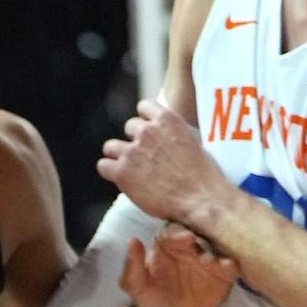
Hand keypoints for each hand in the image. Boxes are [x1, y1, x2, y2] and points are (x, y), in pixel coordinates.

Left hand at [99, 100, 231, 229]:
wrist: (200, 199)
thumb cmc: (203, 176)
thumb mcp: (192, 142)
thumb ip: (172, 135)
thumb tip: (162, 139)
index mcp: (168, 120)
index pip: (144, 106)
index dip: (145, 120)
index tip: (149, 131)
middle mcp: (147, 131)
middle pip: (129, 127)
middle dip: (136, 140)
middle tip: (145, 157)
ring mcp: (132, 151)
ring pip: (111, 146)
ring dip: (119, 156)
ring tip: (132, 170)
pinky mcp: (121, 171)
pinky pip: (103, 166)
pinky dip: (110, 172)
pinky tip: (123, 180)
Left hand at [122, 222, 239, 306]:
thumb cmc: (153, 297)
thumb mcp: (137, 286)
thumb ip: (132, 266)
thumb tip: (132, 241)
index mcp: (169, 242)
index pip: (174, 232)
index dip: (179, 234)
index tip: (186, 238)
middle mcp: (192, 246)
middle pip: (200, 234)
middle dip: (202, 238)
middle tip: (202, 247)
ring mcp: (210, 258)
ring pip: (217, 248)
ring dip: (215, 252)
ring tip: (211, 262)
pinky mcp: (225, 272)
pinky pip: (231, 265)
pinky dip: (231, 265)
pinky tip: (228, 267)